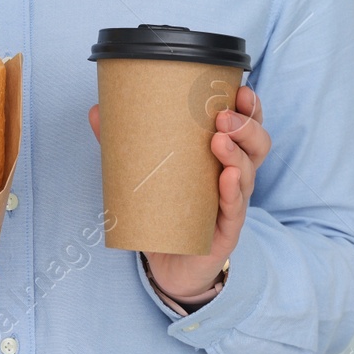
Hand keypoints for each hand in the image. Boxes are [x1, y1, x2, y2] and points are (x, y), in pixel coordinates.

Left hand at [88, 84, 270, 298]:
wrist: (171, 264)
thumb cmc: (167, 211)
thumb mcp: (149, 173)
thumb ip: (123, 143)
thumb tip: (96, 111)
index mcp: (222, 156)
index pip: (246, 126)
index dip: (250, 108)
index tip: (241, 89)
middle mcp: (235, 177)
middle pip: (257, 146)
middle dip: (246, 126)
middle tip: (223, 115)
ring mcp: (233, 205)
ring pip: (249, 174)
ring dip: (238, 153)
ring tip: (219, 140)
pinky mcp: (224, 232)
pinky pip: (235, 211)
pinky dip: (233, 192)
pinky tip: (228, 178)